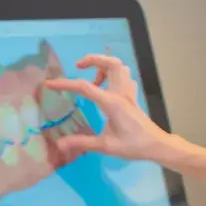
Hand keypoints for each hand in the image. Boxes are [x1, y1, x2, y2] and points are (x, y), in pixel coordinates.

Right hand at [46, 54, 175, 164]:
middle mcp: (121, 93)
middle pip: (111, 63)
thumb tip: (59, 145)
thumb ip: (82, 143)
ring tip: (92, 79)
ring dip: (104, 66)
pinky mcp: (133, 96)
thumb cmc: (133, 145)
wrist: (156, 145)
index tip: (49, 84)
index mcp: (112, 103)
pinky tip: (105, 87)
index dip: (65, 84)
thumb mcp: (106, 146)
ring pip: (119, 66)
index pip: (85, 87)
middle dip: (93, 59)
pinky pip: (124, 76)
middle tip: (79, 67)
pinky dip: (112, 74)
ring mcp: (129, 93)